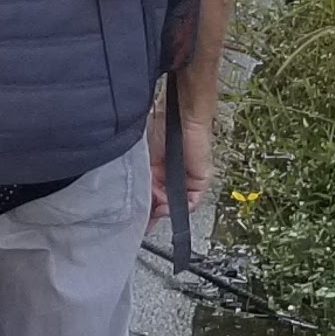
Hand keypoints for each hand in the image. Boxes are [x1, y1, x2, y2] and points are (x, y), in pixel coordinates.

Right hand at [146, 90, 218, 224]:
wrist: (180, 115)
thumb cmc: (160, 126)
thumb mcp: (143, 157)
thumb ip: (141, 178)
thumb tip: (138, 198)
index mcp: (155, 171)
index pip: (149, 197)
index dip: (143, 209)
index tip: (134, 220)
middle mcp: (171, 177)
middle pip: (162, 204)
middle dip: (152, 212)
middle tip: (144, 217)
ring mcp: (186, 180)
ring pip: (175, 205)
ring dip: (164, 209)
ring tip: (156, 205)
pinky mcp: (200, 180)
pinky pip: (192, 201)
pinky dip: (181, 206)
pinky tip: (168, 204)